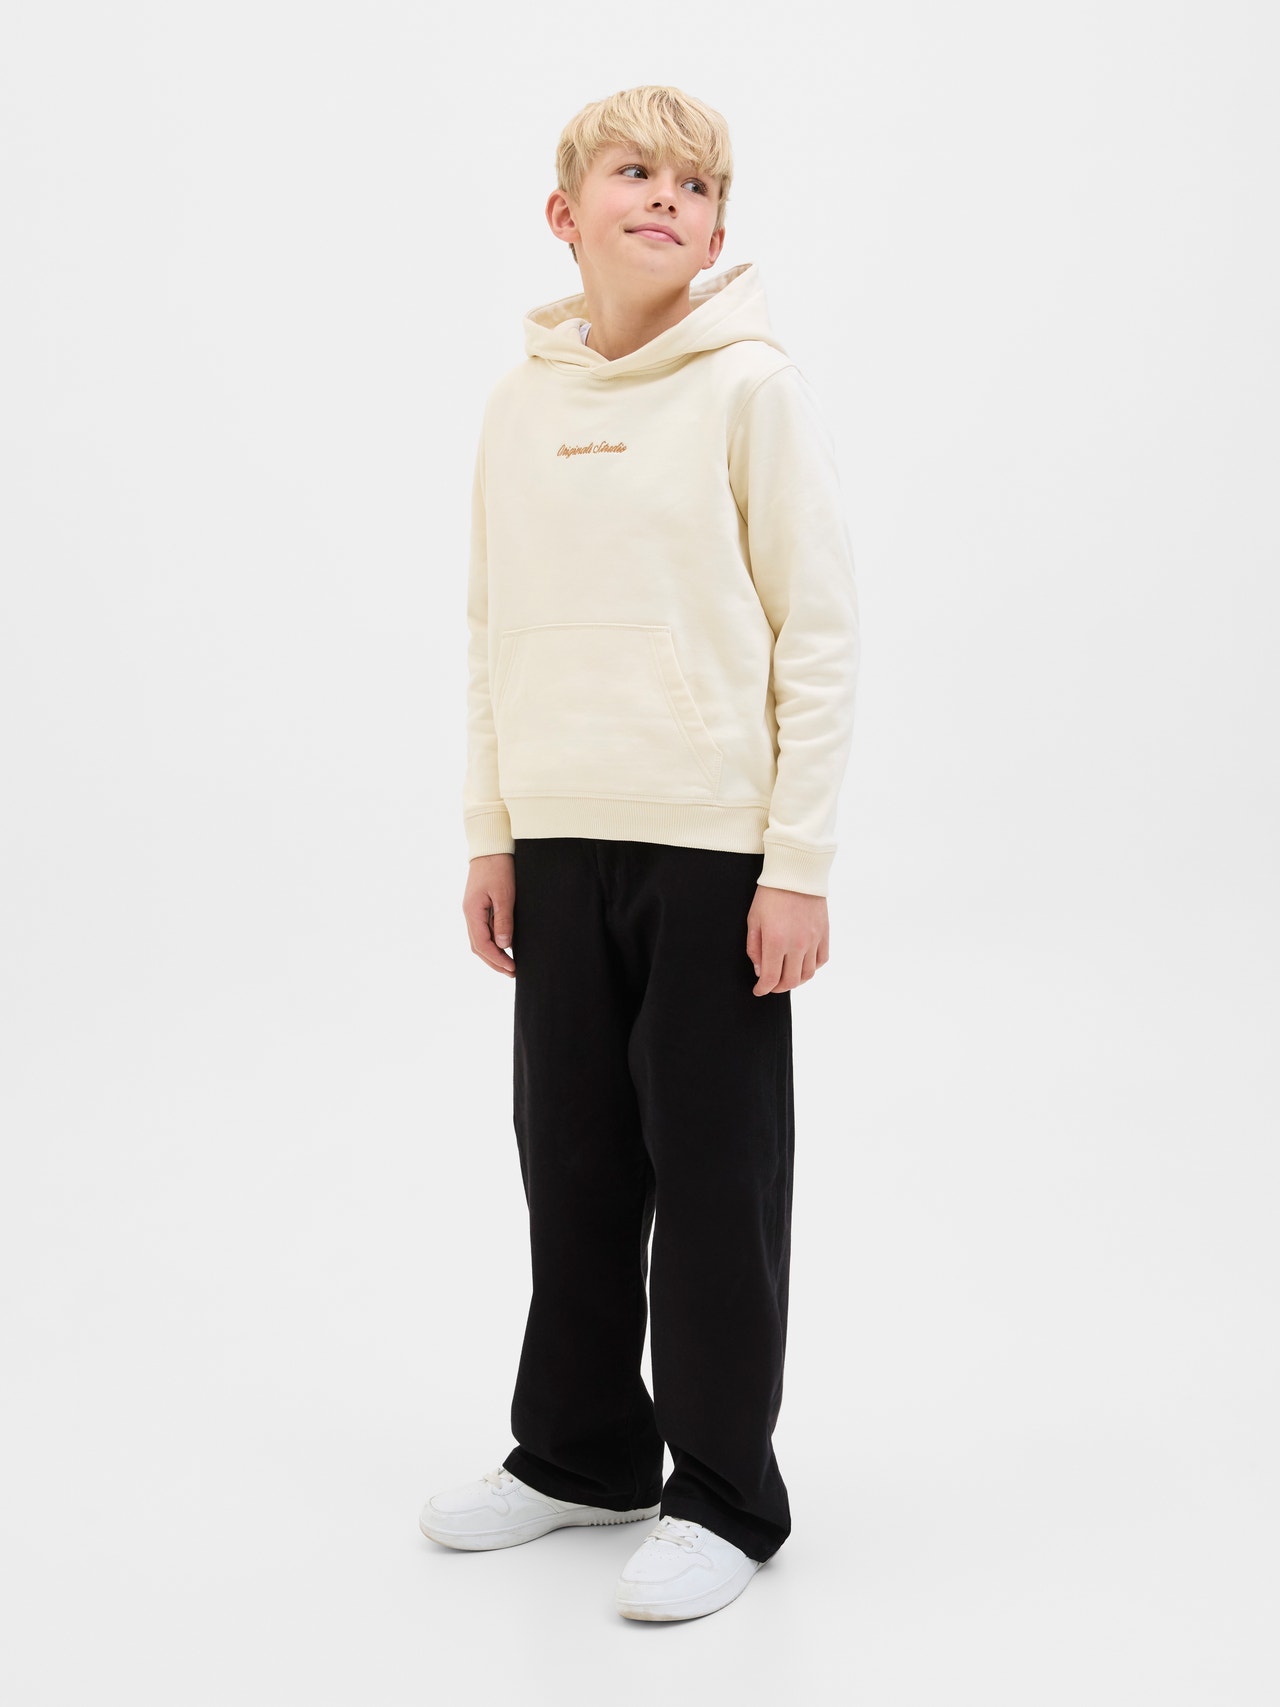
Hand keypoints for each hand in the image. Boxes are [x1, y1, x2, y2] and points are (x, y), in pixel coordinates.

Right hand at [464, 853, 515, 976]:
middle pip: (478, 946)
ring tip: (509, 964)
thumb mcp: (505, 894)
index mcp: (472, 912)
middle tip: (512, 972)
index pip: (482, 944)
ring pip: (479, 940)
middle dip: (494, 962)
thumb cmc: (499, 867)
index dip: (497, 959)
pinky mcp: (478, 906)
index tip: (512, 968)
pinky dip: (492, 942)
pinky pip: (482, 930)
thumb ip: (504, 921)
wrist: (491, 847)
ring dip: (493, 954)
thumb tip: (503, 946)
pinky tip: (504, 946)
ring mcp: (472, 910)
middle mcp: (469, 913)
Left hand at [745, 885, 828, 994]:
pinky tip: (802, 964)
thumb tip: (760, 971)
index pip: (770, 978)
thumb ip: (754, 948)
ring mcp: (813, 940)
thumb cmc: (771, 893)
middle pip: (790, 981)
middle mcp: (797, 944)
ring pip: (807, 974)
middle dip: (778, 988)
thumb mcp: (753, 920)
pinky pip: (821, 960)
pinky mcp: (824, 933)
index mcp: (775, 941)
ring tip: (786, 976)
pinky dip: (812, 968)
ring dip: (796, 980)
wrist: (796, 872)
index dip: (763, 989)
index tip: (758, 990)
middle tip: (770, 985)